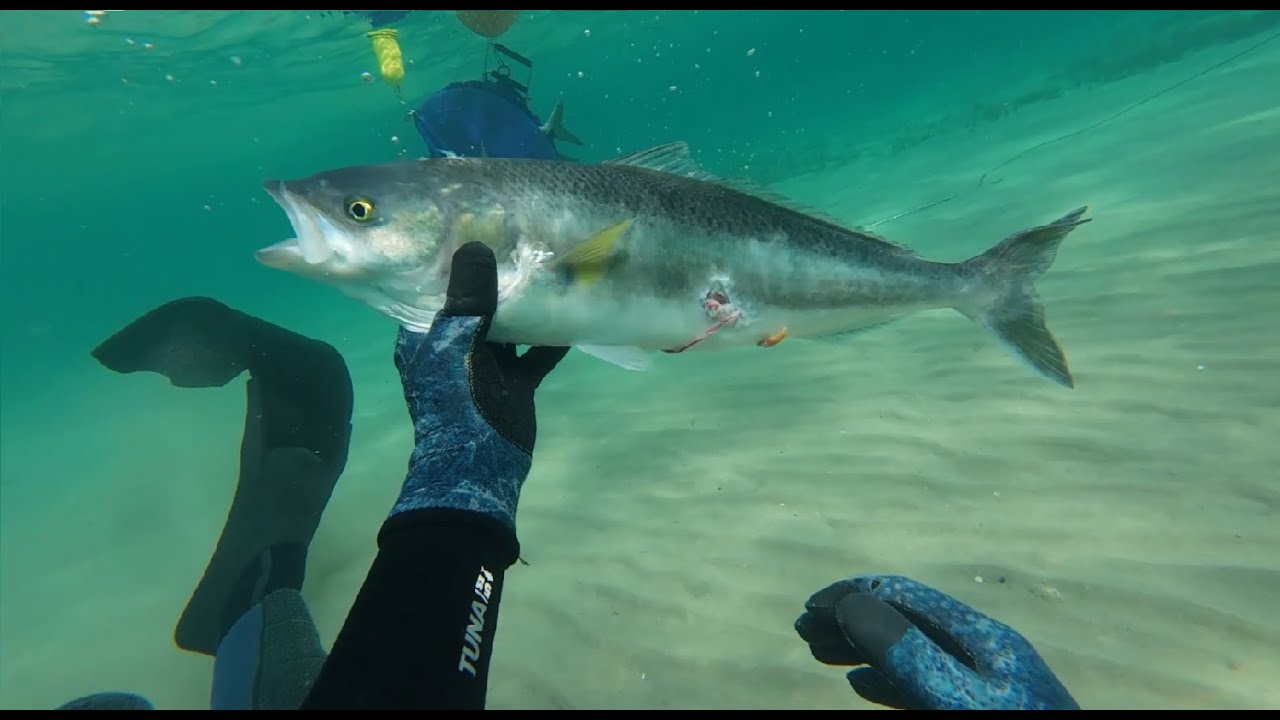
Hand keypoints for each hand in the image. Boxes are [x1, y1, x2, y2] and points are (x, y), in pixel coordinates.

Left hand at [388, 241, 568, 530]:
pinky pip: (535, 353)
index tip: (476, 227)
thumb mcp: (457, 342)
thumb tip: (476, 245)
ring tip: (551, 266)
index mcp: (424, 335)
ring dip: (526, 304)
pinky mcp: (513, 383)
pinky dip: (552, 337)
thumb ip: (468, 296)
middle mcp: (452, 345)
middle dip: (496, 278)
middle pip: (475, 303)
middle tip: (523, 237)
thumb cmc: (455, 399)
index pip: (435, 288)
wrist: (478, 464)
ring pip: (507, 325)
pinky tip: (574, 312)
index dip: (452, 261)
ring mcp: (484, 365)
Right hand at [795, 575, 1078, 709]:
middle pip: (905, 618)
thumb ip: (909, 653)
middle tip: (802, 630)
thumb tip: (853, 603)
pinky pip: (925, 683)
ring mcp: (986, 683)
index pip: (904, 596)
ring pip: (911, 650)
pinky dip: (885, 679)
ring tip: (820, 653)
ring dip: (861, 646)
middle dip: (850, 618)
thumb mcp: (957, 700)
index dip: (850, 595)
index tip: (808, 609)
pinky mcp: (981, 711)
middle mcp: (983, 652)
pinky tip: (860, 687)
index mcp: (982, 637)